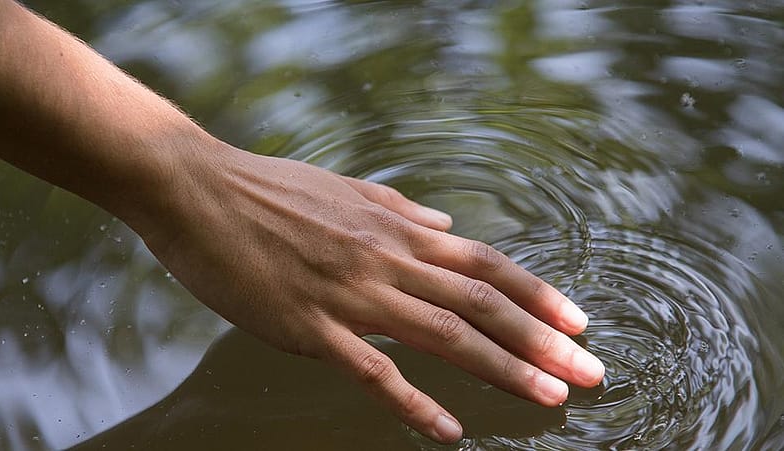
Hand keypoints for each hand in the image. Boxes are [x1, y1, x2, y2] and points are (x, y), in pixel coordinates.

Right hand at [139, 141, 604, 443]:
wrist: (197, 189)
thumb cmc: (269, 189)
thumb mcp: (347, 190)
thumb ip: (402, 209)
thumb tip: (447, 224)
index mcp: (396, 227)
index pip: (487, 262)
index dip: (539, 294)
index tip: (579, 321)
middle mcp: (387, 258)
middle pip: (483, 302)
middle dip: (544, 339)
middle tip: (593, 372)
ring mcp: (351, 293)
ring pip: (445, 334)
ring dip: (504, 368)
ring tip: (551, 396)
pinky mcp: (309, 326)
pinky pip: (372, 370)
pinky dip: (415, 401)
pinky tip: (449, 429)